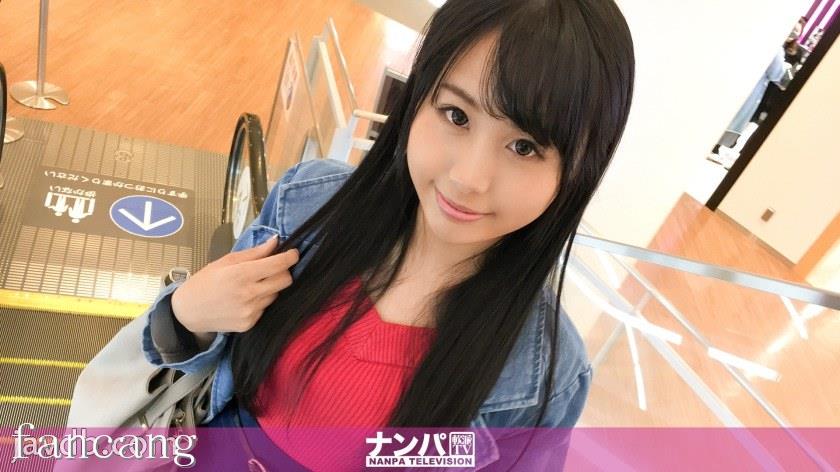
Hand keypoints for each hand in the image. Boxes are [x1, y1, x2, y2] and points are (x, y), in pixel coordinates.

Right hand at [171, 236, 299, 342]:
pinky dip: (260, 301)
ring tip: (252, 285)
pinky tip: (245, 299)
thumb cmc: (205, 282)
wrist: (188, 312)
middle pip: (285, 281)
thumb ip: (254, 253)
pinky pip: (265, 308)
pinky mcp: (250, 324)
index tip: (294, 253)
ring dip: (270, 287)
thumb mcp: (226, 261)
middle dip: (283, 272)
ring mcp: (250, 311)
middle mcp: (249, 294)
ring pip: (275, 294)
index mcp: (241, 274)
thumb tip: (275, 241)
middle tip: (273, 268)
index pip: (278, 265)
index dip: (290, 257)